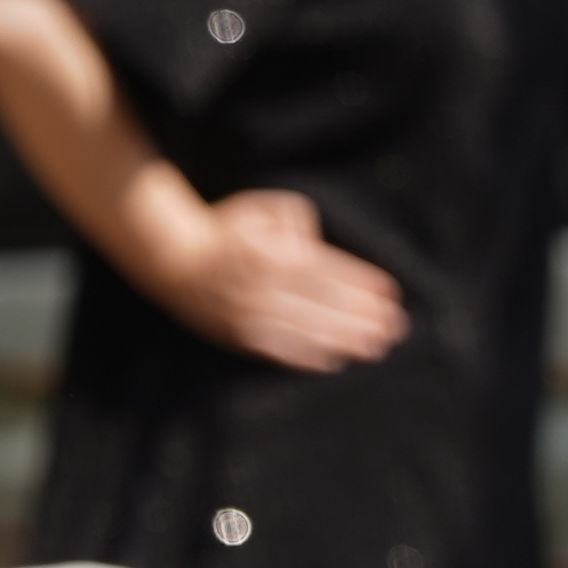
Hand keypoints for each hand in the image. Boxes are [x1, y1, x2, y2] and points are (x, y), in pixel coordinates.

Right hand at [142, 185, 405, 372]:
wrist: (172, 261)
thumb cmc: (227, 228)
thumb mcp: (266, 207)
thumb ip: (301, 223)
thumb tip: (319, 249)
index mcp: (272, 253)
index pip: (328, 271)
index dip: (362, 283)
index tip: (391, 294)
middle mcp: (261, 288)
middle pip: (323, 305)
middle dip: (363, 317)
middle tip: (395, 327)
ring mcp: (248, 316)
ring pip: (305, 331)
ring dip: (344, 340)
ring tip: (374, 347)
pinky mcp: (237, 337)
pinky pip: (278, 350)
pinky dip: (307, 356)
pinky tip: (334, 360)